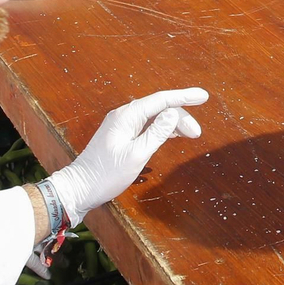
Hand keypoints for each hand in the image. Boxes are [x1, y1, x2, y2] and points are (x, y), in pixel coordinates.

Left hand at [48, 88, 207, 223]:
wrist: (80, 188)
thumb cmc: (106, 174)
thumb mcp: (136, 155)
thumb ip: (156, 133)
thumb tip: (173, 113)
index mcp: (127, 116)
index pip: (161, 100)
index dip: (183, 96)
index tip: (203, 96)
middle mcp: (124, 116)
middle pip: (159, 108)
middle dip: (180, 116)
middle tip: (197, 133)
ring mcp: (122, 125)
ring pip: (154, 117)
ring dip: (173, 124)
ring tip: (190, 135)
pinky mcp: (121, 135)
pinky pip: (146, 125)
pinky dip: (162, 129)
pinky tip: (173, 134)